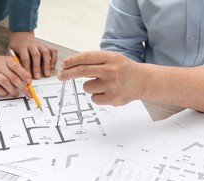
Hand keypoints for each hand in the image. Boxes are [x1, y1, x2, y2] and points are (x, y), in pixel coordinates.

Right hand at [0, 36, 31, 96]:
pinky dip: (2, 92)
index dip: (24, 74)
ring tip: (16, 94)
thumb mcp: (7, 62)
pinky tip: (6, 93)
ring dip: (12, 90)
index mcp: (6, 60)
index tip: (29, 82)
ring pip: (4, 82)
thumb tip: (28, 80)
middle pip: (12, 77)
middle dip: (22, 86)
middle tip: (28, 93)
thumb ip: (17, 69)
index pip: (16, 67)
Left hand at [9, 32, 57, 78]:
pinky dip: (54, 59)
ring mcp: (40, 44)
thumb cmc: (15, 46)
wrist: (21, 33)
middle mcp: (32, 44)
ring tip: (47, 74)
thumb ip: (13, 60)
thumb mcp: (10, 51)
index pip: (25, 58)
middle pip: (36, 55)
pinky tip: (52, 67)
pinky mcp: (46, 45)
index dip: (27, 68)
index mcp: (22, 46)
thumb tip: (16, 73)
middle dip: (37, 67)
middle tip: (38, 77)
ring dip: (47, 64)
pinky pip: (53, 51)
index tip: (27, 77)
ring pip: (45, 53)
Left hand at [58, 51, 203, 113]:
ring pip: (87, 87)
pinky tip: (108, 92)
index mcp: (110, 58)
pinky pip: (94, 98)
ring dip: (90, 86)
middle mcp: (111, 70)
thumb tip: (68, 64)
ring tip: (103, 84)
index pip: (86, 58)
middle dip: (68, 74)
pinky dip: (97, 96)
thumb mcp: (111, 59)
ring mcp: (113, 85)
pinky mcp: (113, 99)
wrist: (143, 81)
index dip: (71, 61)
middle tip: (60, 76)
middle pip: (82, 71)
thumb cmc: (123, 69)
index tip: (62, 65)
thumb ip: (92, 61)